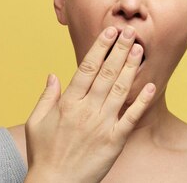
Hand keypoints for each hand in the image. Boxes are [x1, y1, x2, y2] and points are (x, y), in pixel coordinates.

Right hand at [24, 26, 155, 182]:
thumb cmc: (43, 154)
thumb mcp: (36, 122)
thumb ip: (46, 96)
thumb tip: (53, 74)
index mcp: (68, 103)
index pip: (87, 68)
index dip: (100, 47)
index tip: (110, 32)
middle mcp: (86, 110)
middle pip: (106, 73)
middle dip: (120, 50)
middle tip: (131, 32)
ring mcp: (102, 125)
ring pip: (119, 90)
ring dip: (130, 68)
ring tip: (140, 50)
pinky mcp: (115, 141)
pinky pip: (131, 117)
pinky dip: (142, 101)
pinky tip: (150, 85)